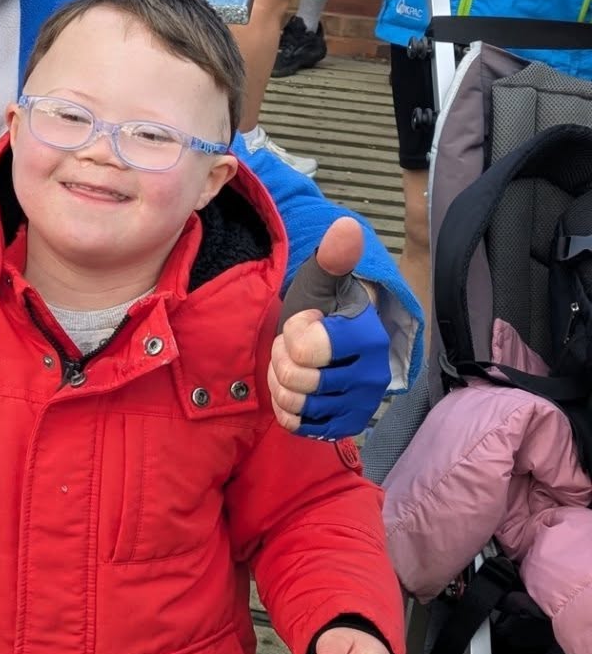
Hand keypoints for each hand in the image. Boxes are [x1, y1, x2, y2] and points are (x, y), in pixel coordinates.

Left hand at [270, 217, 390, 436]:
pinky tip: (295, 389)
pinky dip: (285, 407)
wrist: (324, 344)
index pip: (306, 348)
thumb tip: (347, 227)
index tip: (307, 321)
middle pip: (297, 379)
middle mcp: (372, 376)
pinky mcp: (345, 426)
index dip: (293, 333)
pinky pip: (296, 425)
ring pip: (294, 403)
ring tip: (295, 364)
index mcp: (369, 338)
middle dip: (283, 358)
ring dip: (282, 382)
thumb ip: (332, 258)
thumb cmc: (320, 309)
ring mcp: (360, 405)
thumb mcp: (320, 282)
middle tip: (295, 346)